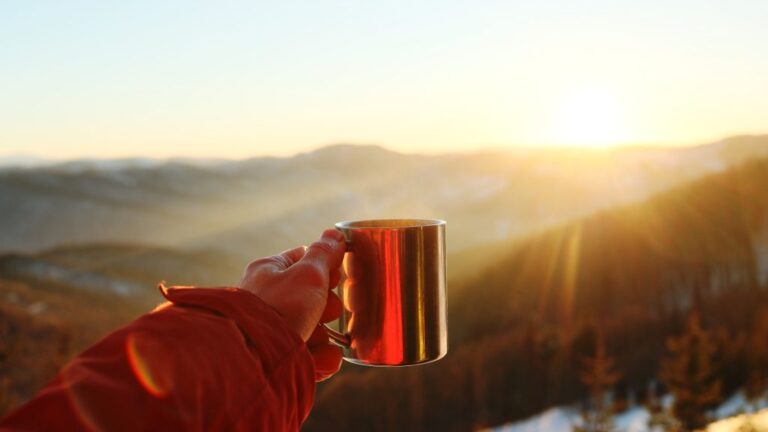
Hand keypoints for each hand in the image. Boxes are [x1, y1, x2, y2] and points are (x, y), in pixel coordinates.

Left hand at [238, 229, 345, 380]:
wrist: (255, 357)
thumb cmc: (280, 307)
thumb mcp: (308, 275)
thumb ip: (324, 255)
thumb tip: (334, 234)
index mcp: (268, 272)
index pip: (299, 260)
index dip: (323, 266)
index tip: (337, 275)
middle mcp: (265, 300)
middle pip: (308, 298)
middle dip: (327, 306)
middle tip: (330, 310)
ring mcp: (270, 331)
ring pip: (310, 328)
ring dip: (324, 336)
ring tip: (327, 342)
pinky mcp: (278, 358)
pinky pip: (307, 355)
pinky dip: (319, 357)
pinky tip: (325, 359)